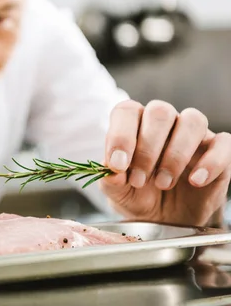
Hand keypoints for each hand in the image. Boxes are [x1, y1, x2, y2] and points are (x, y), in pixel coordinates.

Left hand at [100, 100, 230, 225]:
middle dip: (147, 148)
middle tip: (139, 180)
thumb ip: (110, 179)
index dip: (121, 135)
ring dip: (175, 154)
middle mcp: (164, 123)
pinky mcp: (219, 151)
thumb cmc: (138, 195)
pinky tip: (195, 181)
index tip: (117, 165)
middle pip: (159, 112)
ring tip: (162, 183)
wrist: (166, 219)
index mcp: (135, 123)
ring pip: (192, 120)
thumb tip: (110, 170)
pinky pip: (223, 143)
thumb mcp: (117, 191)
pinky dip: (210, 162)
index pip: (127, 111)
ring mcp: (193, 135)